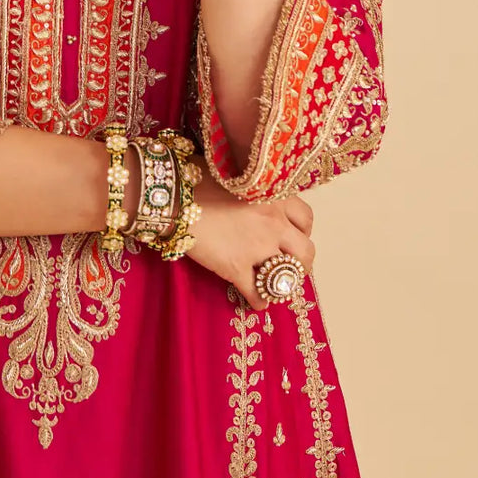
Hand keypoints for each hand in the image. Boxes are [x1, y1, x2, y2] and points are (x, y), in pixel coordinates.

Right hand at [185, 169, 314, 309]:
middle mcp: (274, 222)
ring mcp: (257, 248)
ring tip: (275, 288)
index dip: (302, 231)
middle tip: (291, 267)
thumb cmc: (196, 178)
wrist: (172, 195)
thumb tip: (251, 199)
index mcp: (274, 195)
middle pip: (305, 251)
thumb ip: (253, 189)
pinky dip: (259, 302)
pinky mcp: (237, 268)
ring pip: (287, 276)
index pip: (305, 219)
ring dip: (284, 285)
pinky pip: (257, 293)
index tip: (293, 237)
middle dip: (301, 263)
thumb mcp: (235, 174)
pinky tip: (256, 303)